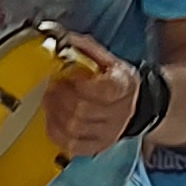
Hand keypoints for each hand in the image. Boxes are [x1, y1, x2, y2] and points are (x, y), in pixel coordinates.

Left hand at [38, 34, 144, 158]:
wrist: (135, 105)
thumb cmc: (116, 80)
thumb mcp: (108, 60)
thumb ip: (85, 48)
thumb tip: (60, 39)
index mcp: (124, 86)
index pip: (105, 90)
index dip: (82, 85)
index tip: (71, 76)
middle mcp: (119, 113)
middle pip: (83, 110)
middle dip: (61, 97)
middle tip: (53, 86)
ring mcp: (109, 133)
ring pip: (75, 128)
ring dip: (55, 113)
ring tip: (50, 100)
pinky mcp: (98, 146)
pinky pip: (73, 146)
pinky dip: (57, 133)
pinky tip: (51, 120)